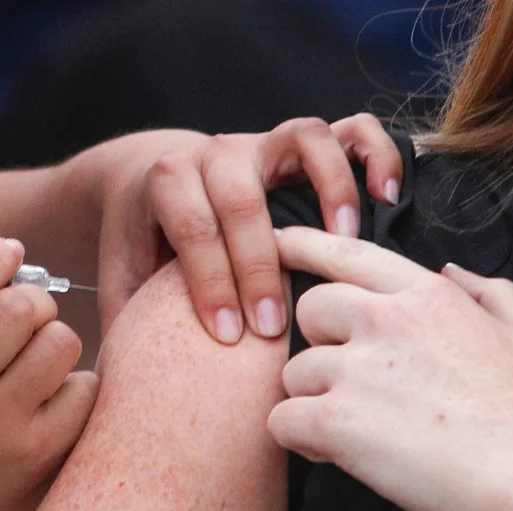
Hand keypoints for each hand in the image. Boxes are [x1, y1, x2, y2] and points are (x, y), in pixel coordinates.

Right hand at [0, 218, 98, 510]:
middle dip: (34, 300)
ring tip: (41, 360)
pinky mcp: (43, 453)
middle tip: (30, 314)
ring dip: (59, 340)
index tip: (10, 255)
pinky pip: (85, 386)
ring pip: (60, 342)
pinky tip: (56, 399)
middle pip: (19, 309)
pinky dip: (78, 383)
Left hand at [98, 114, 402, 343]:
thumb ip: (125, 313)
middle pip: (242, 197)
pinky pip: (350, 130)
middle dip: (260, 265)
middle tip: (274, 328)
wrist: (154, 180)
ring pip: (304, 140)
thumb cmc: (146, 240)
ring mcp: (265, 142)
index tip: (227, 338)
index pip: (192, 227)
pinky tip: (387, 198)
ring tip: (345, 243)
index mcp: (168, 179)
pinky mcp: (303, 146)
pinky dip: (374, 155)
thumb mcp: (125, 273)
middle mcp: (217, 153)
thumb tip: (127, 377)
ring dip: (330, 189)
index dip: (210, 284)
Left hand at [267, 227, 512, 510]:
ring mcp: (355, 368)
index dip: (305, 245)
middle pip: (309, 310)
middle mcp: (383, 320)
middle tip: (351, 382)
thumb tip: (453, 273)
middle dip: (320, 344)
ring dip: (313, 402)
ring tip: (355, 432)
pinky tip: (333, 453)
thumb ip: (491, 294)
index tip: (278, 242)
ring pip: (293, 373)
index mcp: (426, 296)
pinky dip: (299, 439)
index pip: (349, 254)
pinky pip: (280, 420)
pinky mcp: (335, 420)